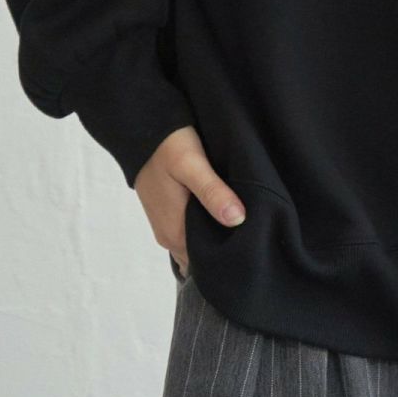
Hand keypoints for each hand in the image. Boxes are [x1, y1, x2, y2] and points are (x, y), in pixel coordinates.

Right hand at [133, 125, 246, 276]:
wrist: (142, 130)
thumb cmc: (168, 147)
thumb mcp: (192, 165)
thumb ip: (212, 192)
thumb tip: (237, 220)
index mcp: (175, 233)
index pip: (205, 266)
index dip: (228, 261)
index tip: (253, 254)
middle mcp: (169, 237)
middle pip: (201, 259)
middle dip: (225, 252)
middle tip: (255, 242)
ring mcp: (167, 226)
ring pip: (196, 246)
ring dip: (215, 240)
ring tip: (244, 230)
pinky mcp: (168, 214)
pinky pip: (190, 233)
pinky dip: (206, 229)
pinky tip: (223, 217)